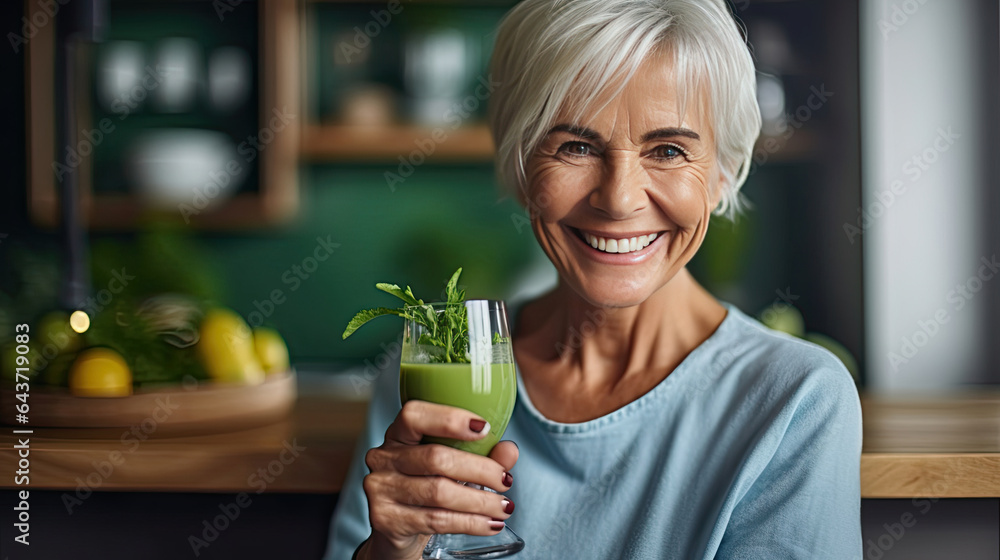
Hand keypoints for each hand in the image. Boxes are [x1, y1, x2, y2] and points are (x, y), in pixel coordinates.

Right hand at [360, 400, 518, 559]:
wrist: (396, 529)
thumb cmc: (425, 487)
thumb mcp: (452, 467)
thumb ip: (481, 455)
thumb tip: (509, 450)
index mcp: (398, 434)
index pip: (414, 415)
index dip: (449, 419)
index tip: (484, 428)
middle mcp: (384, 458)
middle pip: (436, 458)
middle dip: (480, 470)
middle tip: (505, 481)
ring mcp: (380, 489)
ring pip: (438, 492)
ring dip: (479, 501)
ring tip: (503, 506)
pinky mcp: (385, 519)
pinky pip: (435, 520)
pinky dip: (470, 523)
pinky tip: (489, 524)